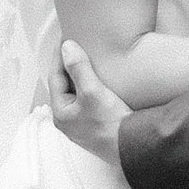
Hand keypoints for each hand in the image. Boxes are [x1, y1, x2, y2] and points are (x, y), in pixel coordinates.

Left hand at [54, 42, 128, 169]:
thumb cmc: (110, 124)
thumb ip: (79, 67)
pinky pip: (87, 102)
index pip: (55, 76)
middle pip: (64, 86)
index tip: (66, 39)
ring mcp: (81, 125)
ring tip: (89, 61)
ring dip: (81, 78)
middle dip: (69, 67)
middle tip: (77, 47)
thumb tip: (66, 46)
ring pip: (76, 94)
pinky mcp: (95, 127)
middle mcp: (67, 121)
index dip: (60, 56)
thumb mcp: (93, 91)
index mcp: (60, 113)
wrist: (133, 149)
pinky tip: (100, 83)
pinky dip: (90, 89)